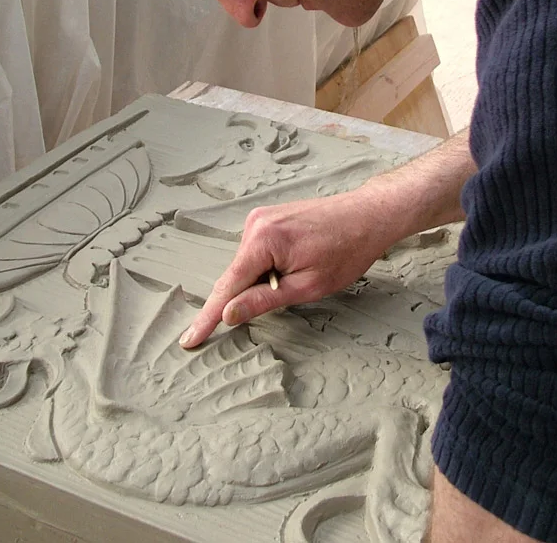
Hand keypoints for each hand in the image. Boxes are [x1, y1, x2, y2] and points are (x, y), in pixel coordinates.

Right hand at [179, 188, 393, 347]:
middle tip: (297, 286)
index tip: (189, 339)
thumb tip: (228, 314)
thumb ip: (263, 300)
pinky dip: (268, 266)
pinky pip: (256, 253)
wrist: (367, 215)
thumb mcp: (308, 286)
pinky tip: (298, 262)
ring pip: (247, 266)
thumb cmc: (346, 249)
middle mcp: (255, 224)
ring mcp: (260, 218)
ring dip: (265, 279)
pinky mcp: (267, 219)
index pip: (227, 287)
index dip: (208, 318)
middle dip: (253, 293)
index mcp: (263, 240)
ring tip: (306, 269)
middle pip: (237, 276)